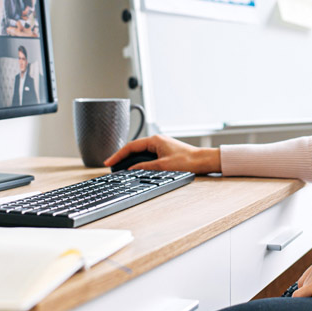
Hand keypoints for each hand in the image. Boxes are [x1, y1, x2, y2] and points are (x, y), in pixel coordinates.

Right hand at [103, 135, 220, 173]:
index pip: (130, 146)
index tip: (108, 162)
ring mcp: (161, 146)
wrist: (203, 161)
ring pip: (140, 153)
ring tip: (121, 169)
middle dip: (122, 158)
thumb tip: (130, 170)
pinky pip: (147, 156)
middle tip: (112, 167)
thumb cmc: (187, 161)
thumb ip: (144, 167)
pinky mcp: (165, 152)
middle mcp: (157, 141)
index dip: (118, 155)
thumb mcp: (162, 166)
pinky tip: (136, 169)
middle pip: (134, 149)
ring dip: (131, 161)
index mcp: (155, 140)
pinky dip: (140, 162)